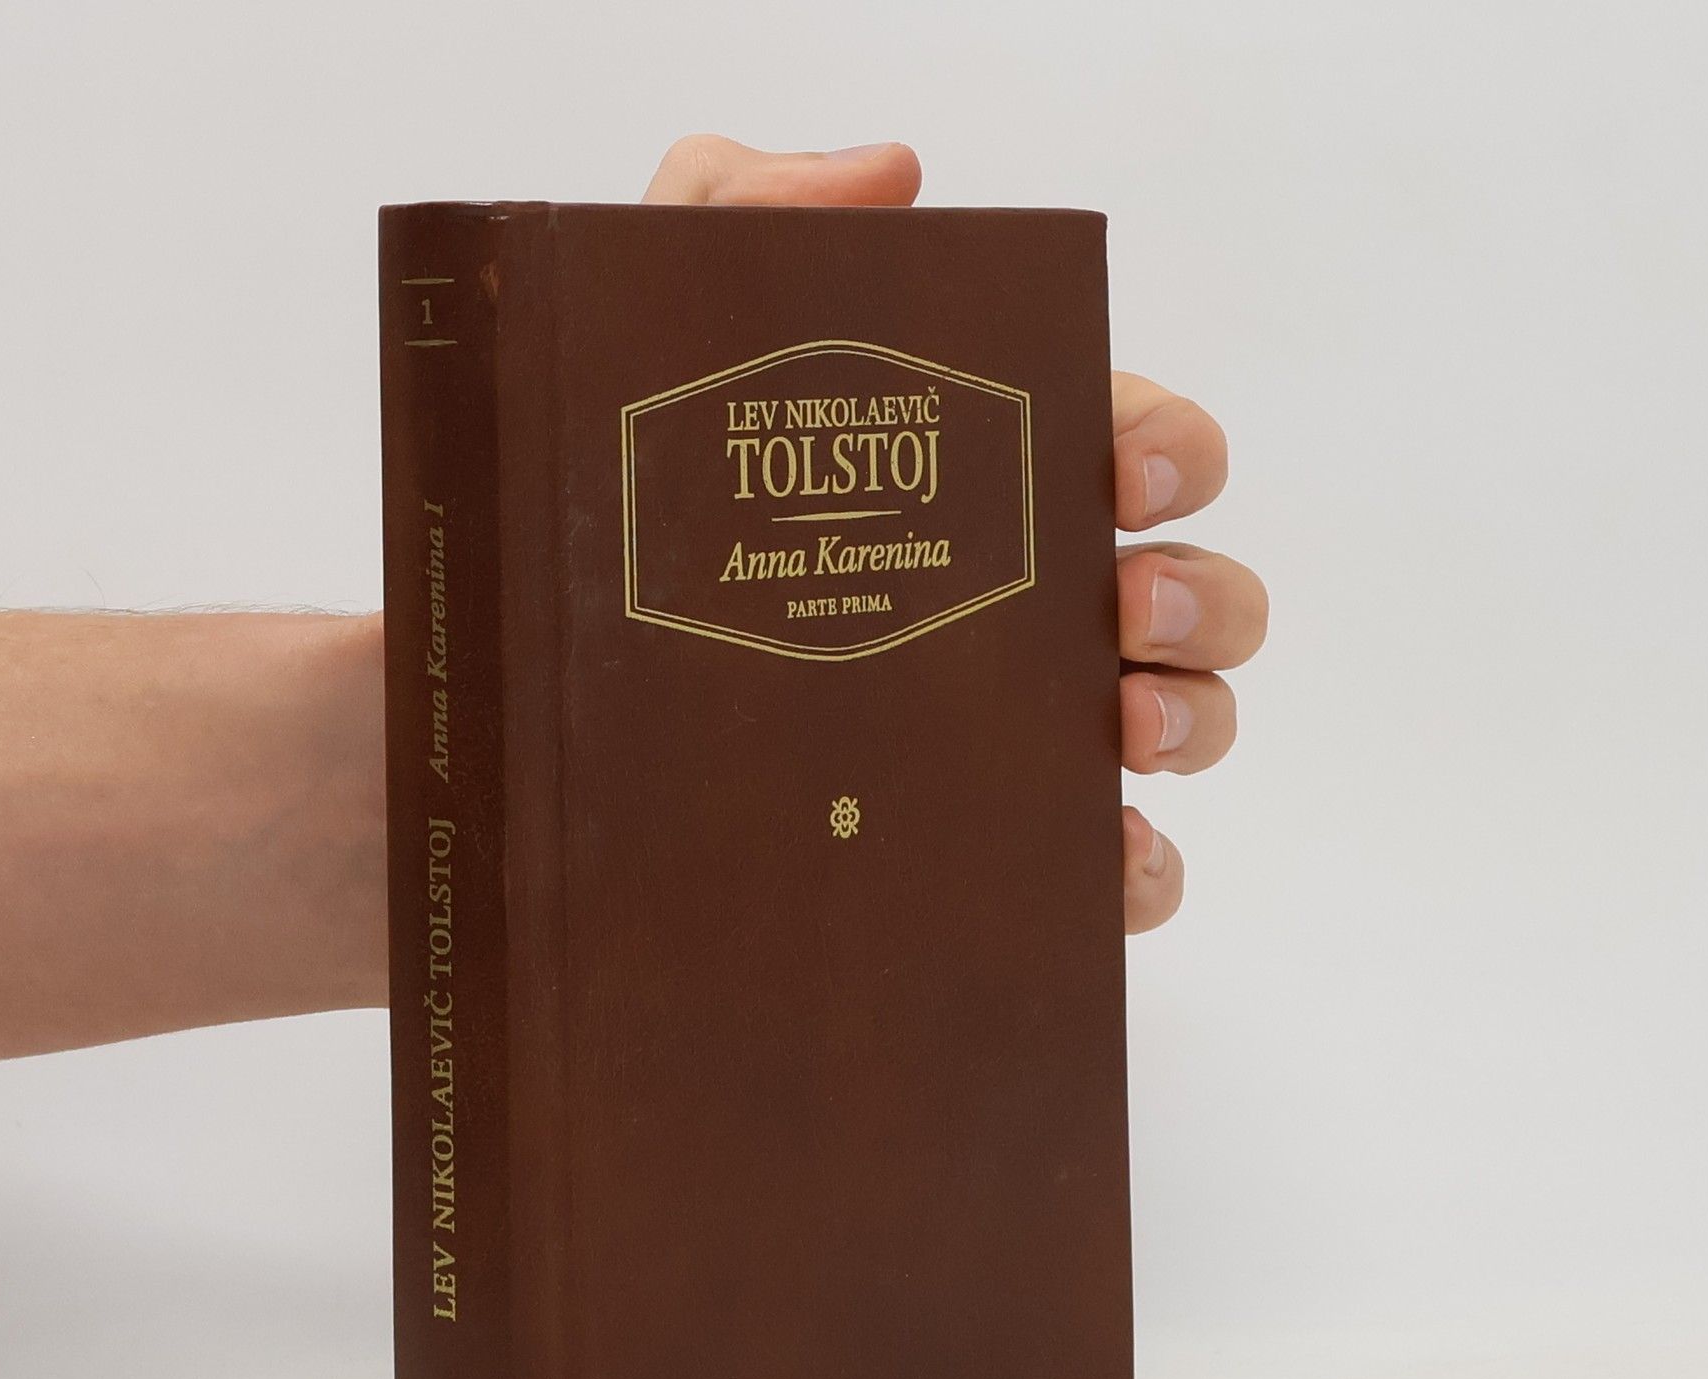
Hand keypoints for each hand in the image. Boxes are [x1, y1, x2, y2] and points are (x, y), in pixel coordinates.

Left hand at [644, 136, 1267, 933]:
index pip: (1133, 445)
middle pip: (1194, 591)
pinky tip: (1103, 852)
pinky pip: (1118, 876)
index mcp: (969, 492)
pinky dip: (1143, 869)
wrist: (506, 726)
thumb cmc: (581, 541)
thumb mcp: (633, 346)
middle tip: (1121, 603)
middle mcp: (1010, 615)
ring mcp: (1007, 744)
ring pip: (1185, 724)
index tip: (1116, 467)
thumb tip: (890, 174)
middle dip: (1201, 591)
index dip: (1168, 446)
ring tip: (1118, 730)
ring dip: (1194, 719)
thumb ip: (733, 211)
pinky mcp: (981, 858)